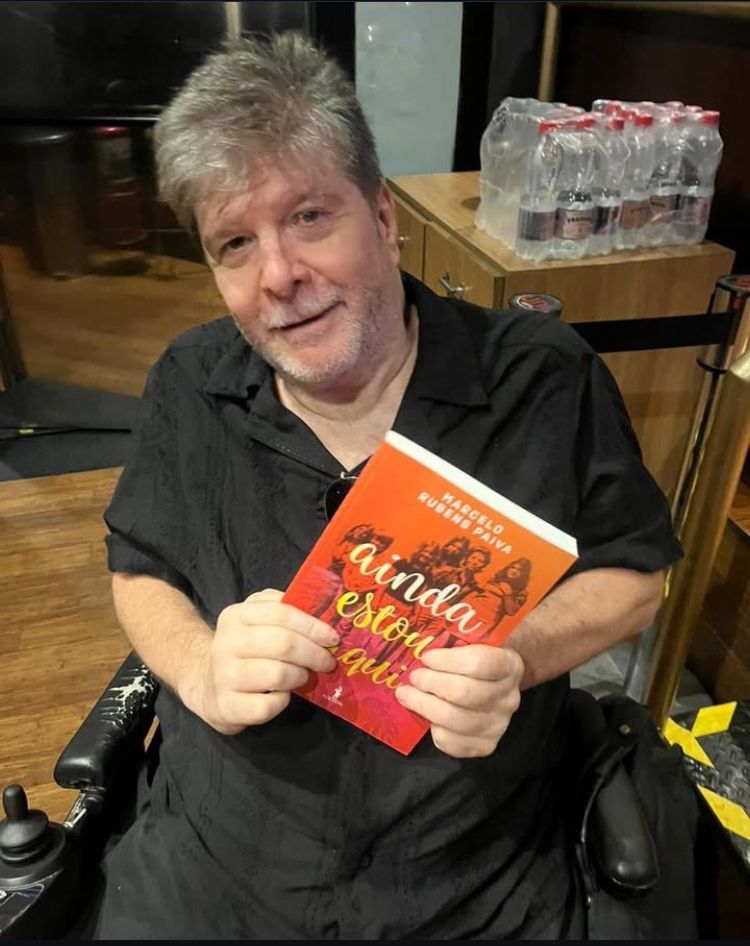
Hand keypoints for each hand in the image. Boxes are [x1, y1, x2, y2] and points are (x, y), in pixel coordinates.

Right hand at [182, 589, 338, 734]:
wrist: (206, 682)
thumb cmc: (244, 647)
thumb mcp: (256, 618)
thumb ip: (284, 609)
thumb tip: (323, 615)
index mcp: (235, 616)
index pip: (282, 613)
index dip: (312, 626)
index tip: (332, 638)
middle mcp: (225, 643)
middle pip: (283, 644)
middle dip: (314, 654)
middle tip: (327, 662)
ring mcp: (223, 676)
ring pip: (278, 675)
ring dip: (300, 677)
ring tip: (302, 676)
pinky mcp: (225, 706)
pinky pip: (267, 706)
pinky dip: (283, 702)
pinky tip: (282, 696)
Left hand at [394, 644, 523, 757]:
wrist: (495, 684)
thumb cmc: (476, 659)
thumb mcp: (474, 642)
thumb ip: (454, 640)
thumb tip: (418, 638)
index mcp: (509, 665)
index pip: (479, 663)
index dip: (448, 660)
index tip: (426, 656)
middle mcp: (508, 697)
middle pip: (464, 693)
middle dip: (431, 684)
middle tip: (413, 676)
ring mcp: (498, 725)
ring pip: (455, 720)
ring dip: (424, 705)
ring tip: (406, 694)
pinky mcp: (485, 746)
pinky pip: (452, 743)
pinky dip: (434, 729)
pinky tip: (427, 716)